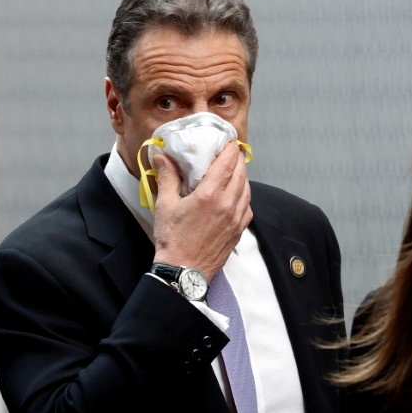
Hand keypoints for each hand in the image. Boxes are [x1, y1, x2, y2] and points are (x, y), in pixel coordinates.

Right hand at [152, 142, 252, 279]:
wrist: (184, 271)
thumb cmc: (173, 240)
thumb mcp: (165, 205)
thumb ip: (168, 177)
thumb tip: (163, 158)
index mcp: (210, 196)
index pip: (227, 163)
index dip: (230, 149)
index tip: (229, 141)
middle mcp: (228, 205)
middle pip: (241, 174)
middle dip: (237, 160)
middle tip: (231, 152)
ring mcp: (236, 219)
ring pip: (247, 190)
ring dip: (242, 177)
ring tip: (234, 170)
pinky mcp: (239, 230)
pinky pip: (247, 207)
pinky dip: (244, 196)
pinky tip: (236, 194)